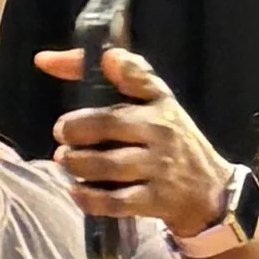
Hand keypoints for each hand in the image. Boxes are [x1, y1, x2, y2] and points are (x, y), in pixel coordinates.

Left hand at [35, 41, 232, 234]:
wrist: (211, 192)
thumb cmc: (172, 142)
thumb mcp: (157, 104)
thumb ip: (121, 79)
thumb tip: (69, 58)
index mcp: (160, 102)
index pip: (133, 75)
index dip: (93, 66)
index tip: (47, 62)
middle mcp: (161, 131)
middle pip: (109, 123)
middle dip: (75, 128)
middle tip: (61, 133)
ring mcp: (159, 167)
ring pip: (107, 164)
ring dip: (77, 163)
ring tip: (66, 161)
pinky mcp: (155, 200)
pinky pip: (114, 201)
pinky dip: (88, 197)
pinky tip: (77, 190)